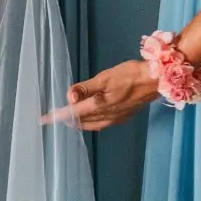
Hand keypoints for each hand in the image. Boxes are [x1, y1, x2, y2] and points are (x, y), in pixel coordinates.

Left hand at [42, 59, 157, 130]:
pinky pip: (101, 124)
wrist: (156, 81)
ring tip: (69, 118)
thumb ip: (86, 88)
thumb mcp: (105, 77)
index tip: (44, 119)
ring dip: (79, 122)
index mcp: (99, 106)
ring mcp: (115, 119)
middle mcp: (106, 116)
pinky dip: (90, 122)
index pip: (72, 113)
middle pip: (81, 122)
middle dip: (67, 120)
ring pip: (91, 125)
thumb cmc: (130, 74)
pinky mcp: (123, 117)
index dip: (57, 116)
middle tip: (55, 116)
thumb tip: (69, 97)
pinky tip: (90, 118)